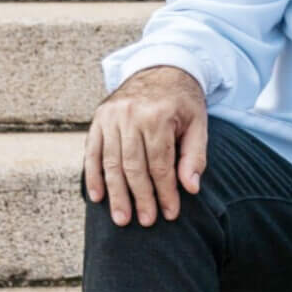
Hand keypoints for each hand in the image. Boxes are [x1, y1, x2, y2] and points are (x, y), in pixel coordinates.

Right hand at [84, 65, 207, 227]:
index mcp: (157, 116)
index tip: (170, 214)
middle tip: (146, 222)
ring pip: (111, 162)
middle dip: (140, 198)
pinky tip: (98, 197)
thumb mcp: (199, 125)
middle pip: (133, 166)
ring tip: (122, 219)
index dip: (165, 192)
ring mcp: (110, 116)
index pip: (160, 164)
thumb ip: (195, 156)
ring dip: (116, 193)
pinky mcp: (98, 118)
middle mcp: (130, 115)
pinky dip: (93, 175)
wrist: (161, 69)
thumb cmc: (183, 103)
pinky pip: (92, 151)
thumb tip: (189, 189)